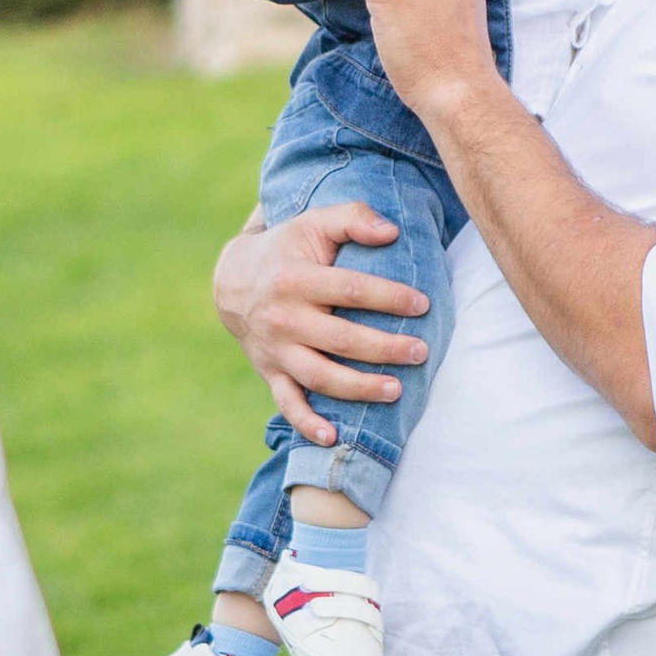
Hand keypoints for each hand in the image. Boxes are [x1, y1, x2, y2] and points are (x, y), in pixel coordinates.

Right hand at [212, 203, 430, 449]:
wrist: (232, 282)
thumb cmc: (287, 249)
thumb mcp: (313, 223)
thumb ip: (353, 218)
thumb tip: (392, 232)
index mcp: (295, 280)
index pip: (350, 290)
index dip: (390, 297)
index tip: (423, 304)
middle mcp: (284, 318)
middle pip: (341, 339)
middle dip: (385, 348)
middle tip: (421, 352)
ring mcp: (276, 351)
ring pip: (320, 376)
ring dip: (358, 388)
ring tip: (396, 390)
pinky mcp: (270, 373)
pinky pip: (287, 404)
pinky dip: (306, 424)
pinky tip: (332, 437)